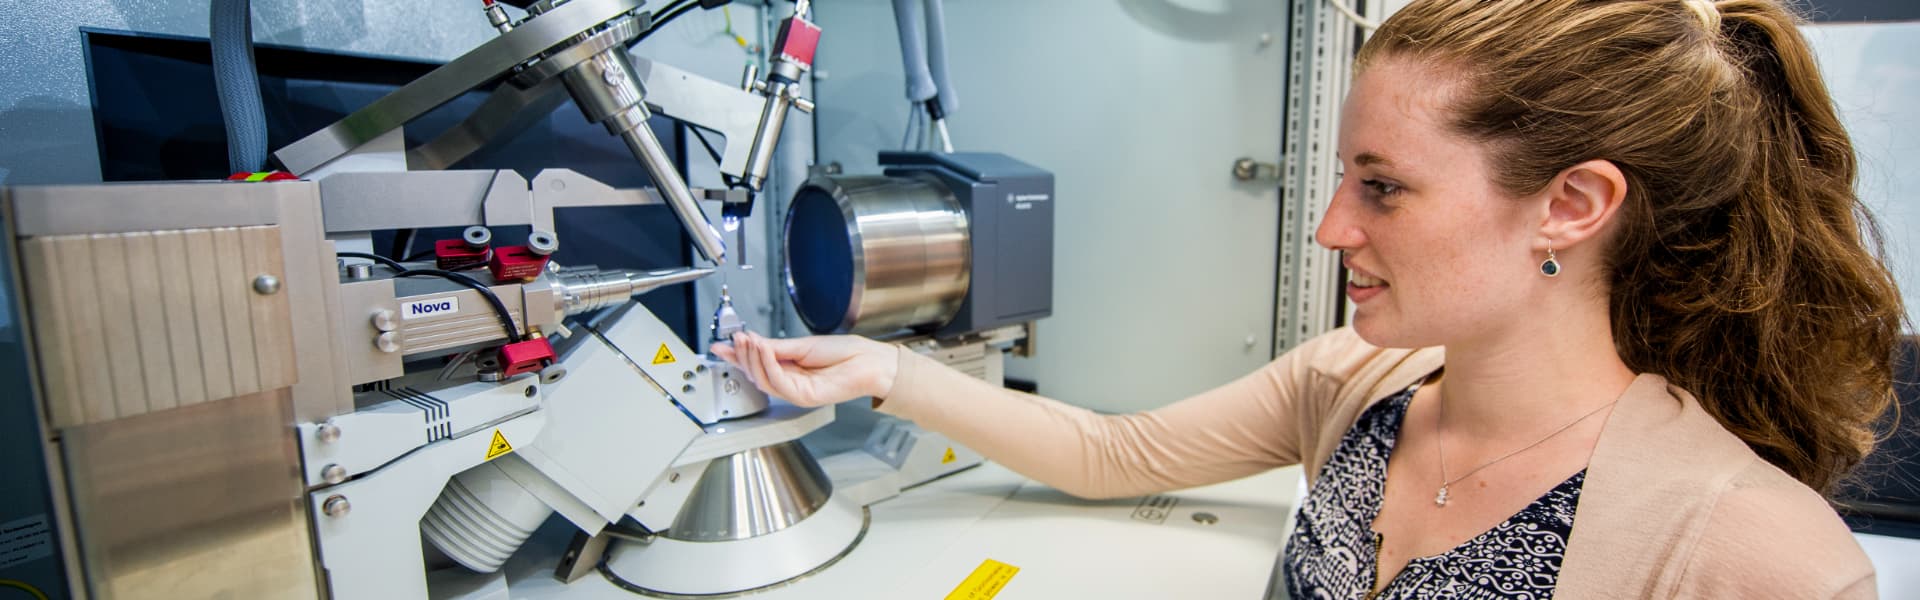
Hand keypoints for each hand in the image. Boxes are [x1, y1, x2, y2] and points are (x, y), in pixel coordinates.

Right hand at [710, 332, 899, 407]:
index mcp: (789, 369)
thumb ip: (775, 347)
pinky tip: (764, 351)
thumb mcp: (802, 345)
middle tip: (736, 340)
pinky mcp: (804, 396)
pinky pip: (779, 382)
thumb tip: (751, 341)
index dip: (738, 355)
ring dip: (753, 358)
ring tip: (748, 341)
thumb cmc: (845, 353)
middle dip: (742, 356)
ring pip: (764, 380)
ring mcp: (796, 392)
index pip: (757, 365)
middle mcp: (790, 383)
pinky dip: (768, 365)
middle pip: (756, 374)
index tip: (723, 345)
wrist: (868, 362)